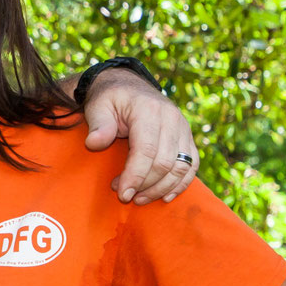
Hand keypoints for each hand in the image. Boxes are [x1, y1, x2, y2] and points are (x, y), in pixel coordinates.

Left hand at [79, 69, 198, 204]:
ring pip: (180, 167)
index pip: (146, 150)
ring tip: (139, 199)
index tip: (122, 193)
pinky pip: (191, 165)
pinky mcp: (187, 137)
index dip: (135, 175)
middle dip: (145, 185)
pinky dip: (181, 183)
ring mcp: (183, 128)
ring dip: (161, 188)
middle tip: (124, 196)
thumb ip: (99, 125)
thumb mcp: (98, 106)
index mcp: (148, 110)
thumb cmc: (110, 99)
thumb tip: (94, 144)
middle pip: (164, 162)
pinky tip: (165, 197)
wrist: (128, 87)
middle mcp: (171, 118)